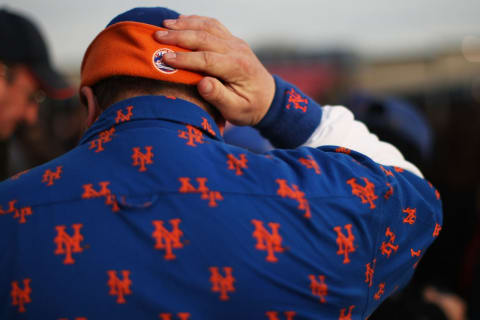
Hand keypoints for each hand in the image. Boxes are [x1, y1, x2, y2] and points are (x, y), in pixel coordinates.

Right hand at [155, 15, 274, 125]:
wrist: (268, 98)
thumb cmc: (249, 107)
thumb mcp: (236, 109)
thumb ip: (219, 97)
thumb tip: (202, 84)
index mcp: (237, 67)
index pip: (207, 59)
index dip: (184, 58)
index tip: (164, 58)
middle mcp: (237, 50)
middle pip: (204, 38)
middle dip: (179, 36)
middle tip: (156, 36)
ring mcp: (235, 43)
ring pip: (208, 27)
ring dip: (185, 24)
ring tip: (164, 25)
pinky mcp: (232, 40)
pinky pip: (213, 25)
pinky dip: (196, 20)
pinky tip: (181, 21)